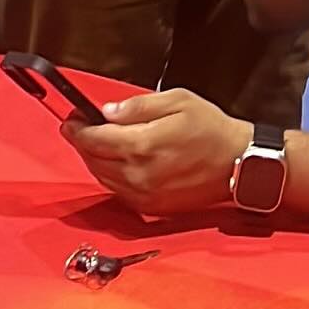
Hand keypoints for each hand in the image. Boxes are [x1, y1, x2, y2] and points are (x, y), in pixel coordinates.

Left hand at [62, 89, 250, 217]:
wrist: (236, 163)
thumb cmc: (210, 128)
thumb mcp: (178, 101)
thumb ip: (138, 107)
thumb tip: (108, 111)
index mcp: (143, 145)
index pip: (95, 138)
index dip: (78, 128)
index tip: (71, 119)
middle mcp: (138, 174)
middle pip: (93, 159)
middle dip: (82, 142)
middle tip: (78, 128)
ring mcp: (143, 194)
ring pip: (102, 177)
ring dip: (93, 160)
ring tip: (94, 143)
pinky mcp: (150, 206)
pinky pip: (117, 192)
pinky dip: (109, 176)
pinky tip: (114, 163)